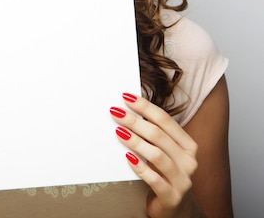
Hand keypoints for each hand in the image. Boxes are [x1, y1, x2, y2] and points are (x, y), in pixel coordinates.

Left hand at [110, 93, 203, 217]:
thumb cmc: (164, 174)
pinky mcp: (172, 197)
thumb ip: (154, 135)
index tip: (126, 97)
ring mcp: (182, 180)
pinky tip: (128, 158)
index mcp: (188, 145)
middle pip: (159, 136)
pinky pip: (155, 180)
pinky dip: (141, 167)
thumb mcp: (164, 152)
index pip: (166, 121)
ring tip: (119, 131)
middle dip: (135, 121)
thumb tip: (128, 110)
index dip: (145, 107)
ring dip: (136, 141)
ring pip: (157, 156)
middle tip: (115, 112)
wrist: (175, 208)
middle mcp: (189, 161)